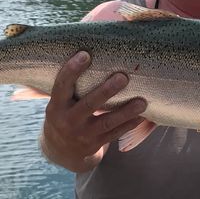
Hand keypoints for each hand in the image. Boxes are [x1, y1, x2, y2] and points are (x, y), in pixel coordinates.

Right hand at [40, 51, 146, 171]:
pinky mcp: (94, 144)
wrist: (60, 150)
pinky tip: (143, 116)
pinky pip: (114, 134)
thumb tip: (87, 48)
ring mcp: (82, 134)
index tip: (86, 54)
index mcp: (56, 105)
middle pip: (88, 104)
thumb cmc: (64, 113)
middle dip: (106, 91)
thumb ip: (70, 83)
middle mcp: (67, 120)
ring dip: (126, 112)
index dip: (72, 70)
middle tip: (123, 77)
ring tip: (142, 101)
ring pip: (106, 122)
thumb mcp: (60, 101)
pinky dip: (129, 125)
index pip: (62, 85)